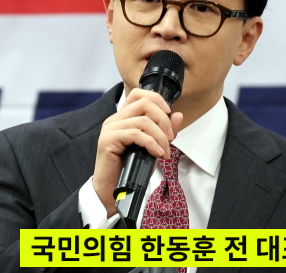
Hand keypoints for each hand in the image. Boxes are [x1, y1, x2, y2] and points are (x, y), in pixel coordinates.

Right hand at [92, 88, 182, 216]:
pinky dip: (151, 143)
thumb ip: (165, 130)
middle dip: (163, 120)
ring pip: (143, 120)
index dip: (157, 99)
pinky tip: (156, 153)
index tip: (169, 113)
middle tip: (171, 137)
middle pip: (144, 103)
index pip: (138, 93)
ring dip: (160, 136)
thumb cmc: (132, 168)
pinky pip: (136, 134)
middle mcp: (115, 119)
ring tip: (164, 151)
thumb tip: (178, 115)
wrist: (114, 190)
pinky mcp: (108, 140)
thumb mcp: (154, 146)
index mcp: (124, 116)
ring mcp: (110, 128)